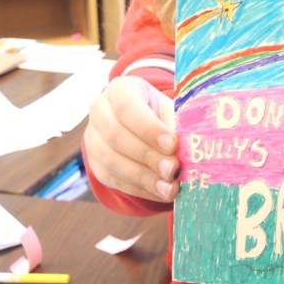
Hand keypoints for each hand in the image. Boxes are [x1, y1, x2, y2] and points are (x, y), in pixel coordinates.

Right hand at [84, 76, 179, 201]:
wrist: (141, 123)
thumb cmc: (160, 114)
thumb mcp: (169, 110)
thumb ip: (177, 124)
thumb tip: (191, 147)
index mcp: (119, 90)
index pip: (126, 107)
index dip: (148, 128)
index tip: (172, 144)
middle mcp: (99, 111)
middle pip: (116, 136)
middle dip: (148, 156)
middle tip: (173, 169)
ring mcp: (92, 139)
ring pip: (111, 161)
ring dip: (144, 178)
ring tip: (169, 188)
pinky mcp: (95, 164)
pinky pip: (113, 179)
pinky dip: (139, 189)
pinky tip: (159, 193)